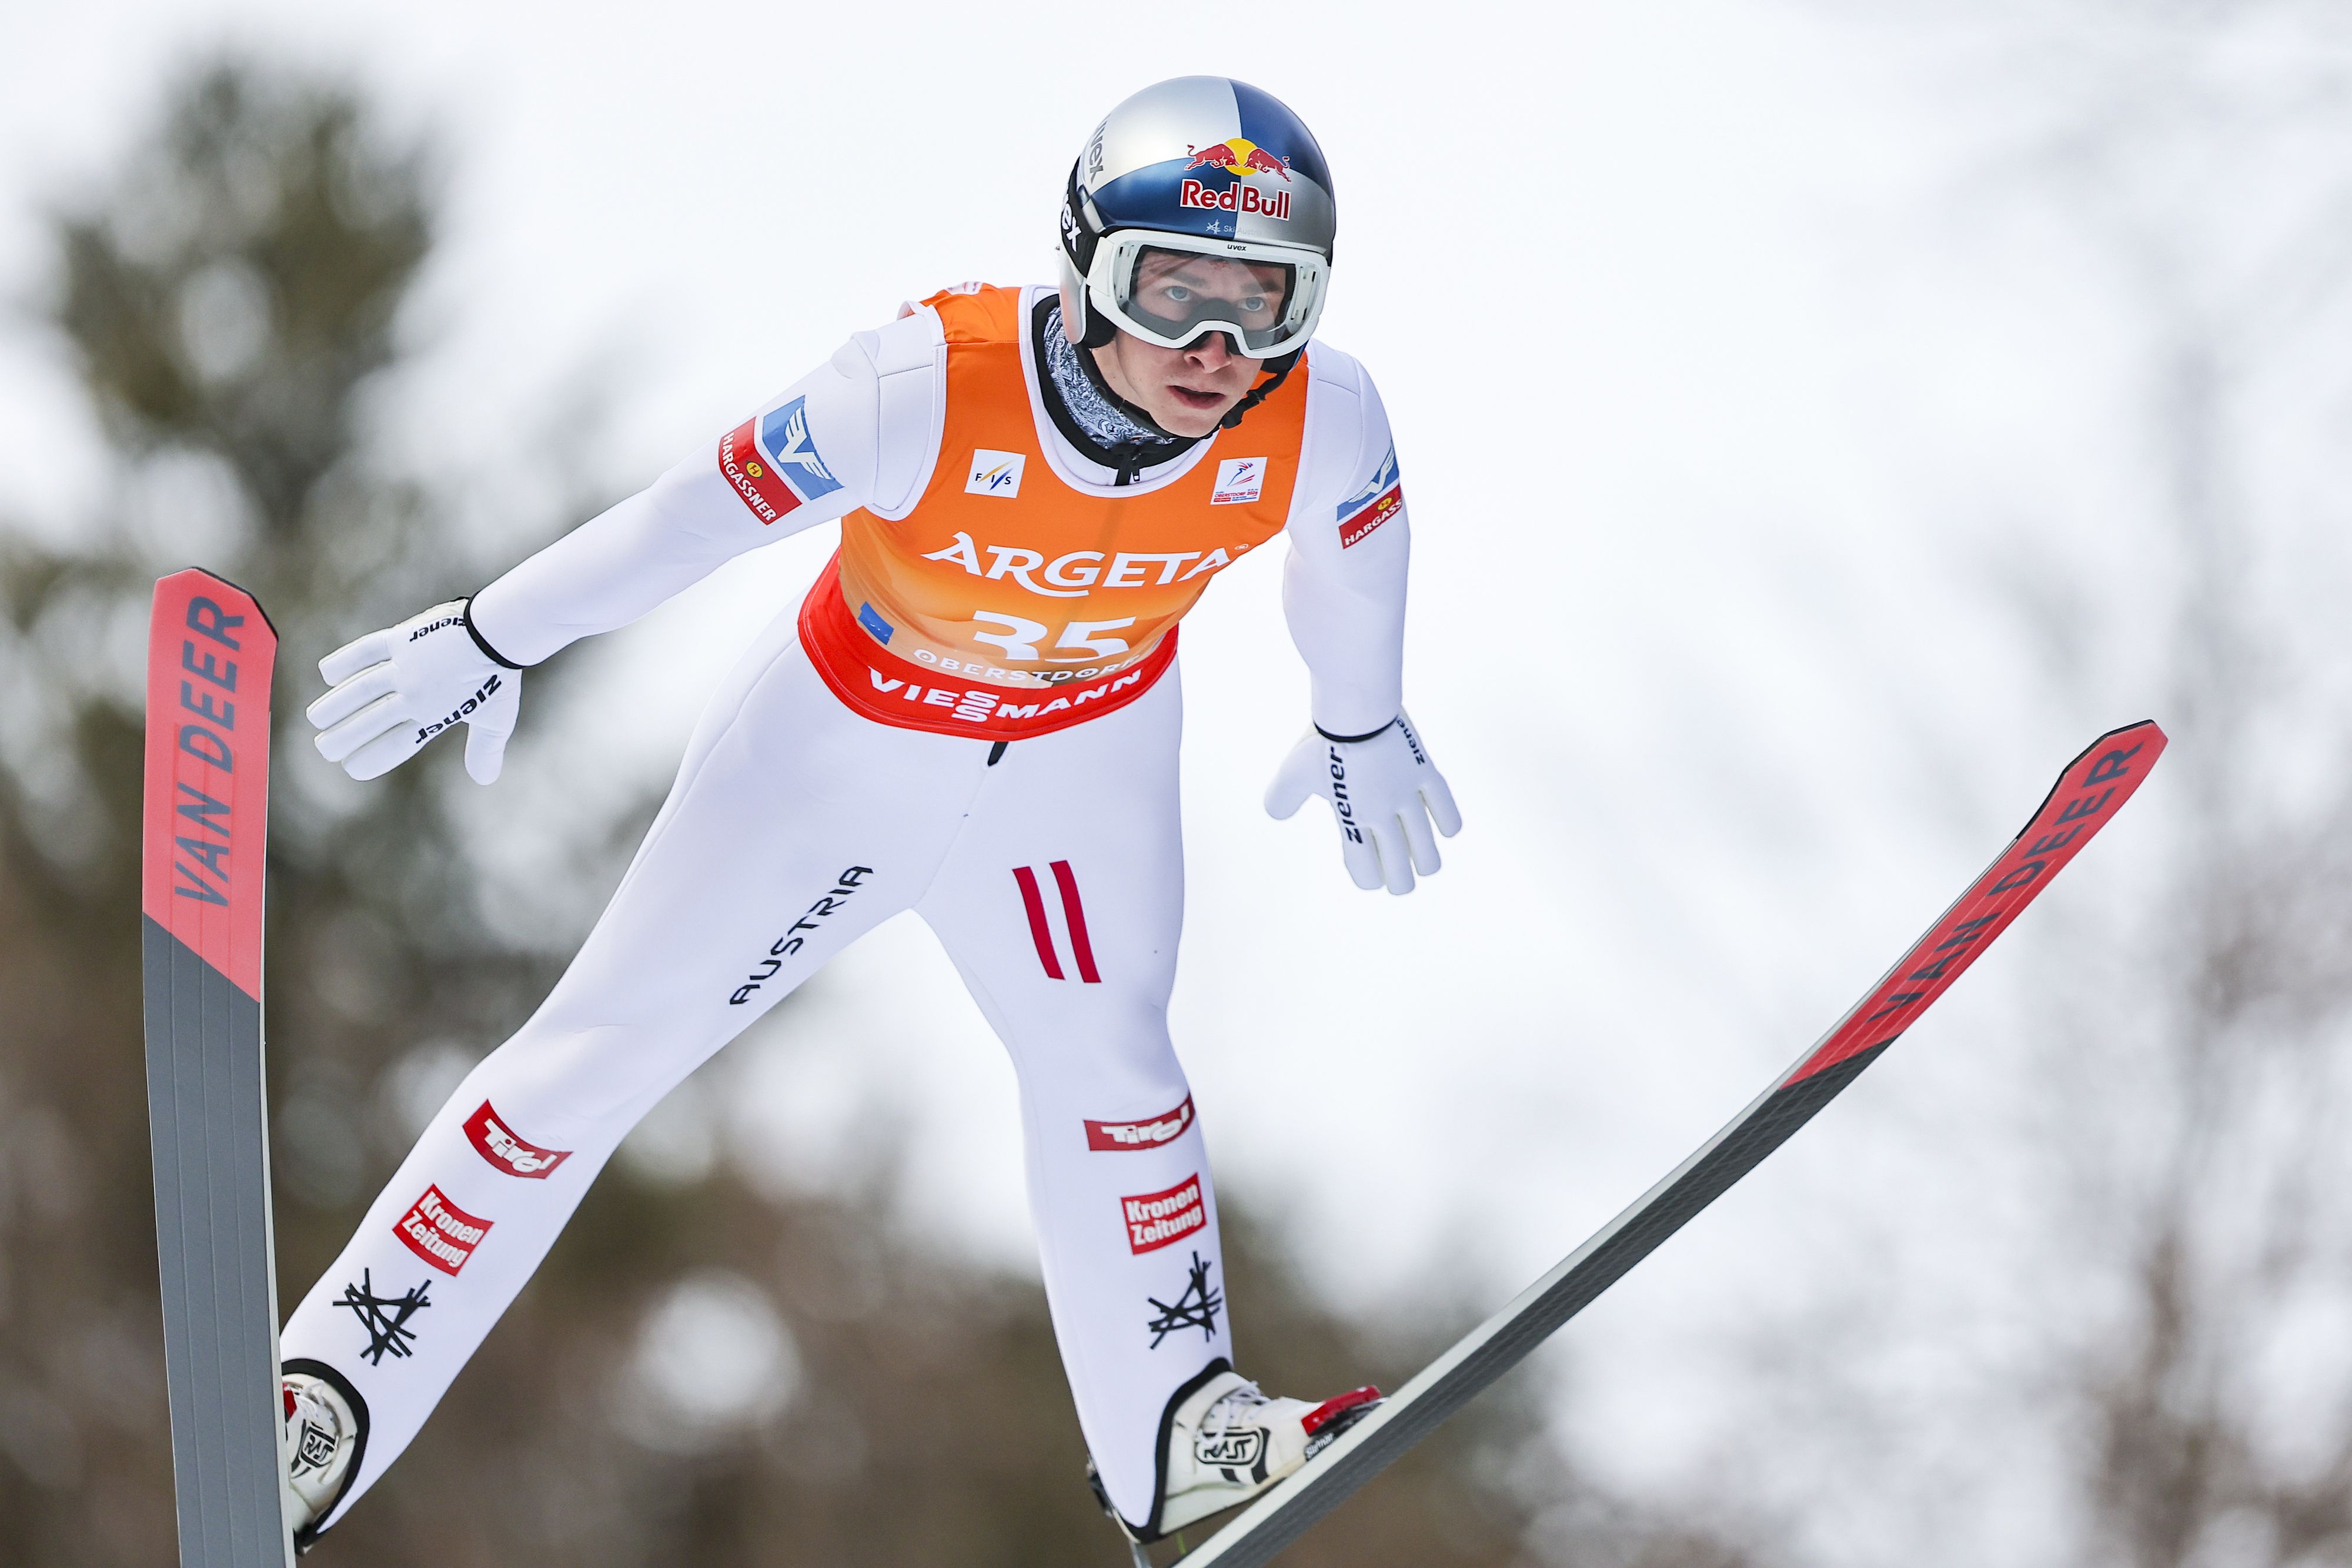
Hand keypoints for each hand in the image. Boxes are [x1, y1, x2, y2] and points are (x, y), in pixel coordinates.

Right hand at [306, 600, 520, 782]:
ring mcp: (406, 664)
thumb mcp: (497, 718)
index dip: (370, 757)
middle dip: (343, 738)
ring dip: (335, 705)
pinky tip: (327, 674)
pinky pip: (367, 650)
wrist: (499, 630)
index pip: (394, 744)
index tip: (351, 768)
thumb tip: (485, 780)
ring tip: (316, 719)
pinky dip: (345, 660)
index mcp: (434, 715)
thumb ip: (485, 749)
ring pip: (361, 689)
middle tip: (324, 749)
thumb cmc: (498, 675)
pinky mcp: (402, 637)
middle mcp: (415, 693)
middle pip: (370, 721)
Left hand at [1264, 714, 1460, 894]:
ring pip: (1427, 848)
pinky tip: (1442, 828)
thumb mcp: (1291, 773)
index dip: (1368, 879)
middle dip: (1400, 882)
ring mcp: (1407, 794)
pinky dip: (1448, 824)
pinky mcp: (1425, 772)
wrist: (1355, 704)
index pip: (1365, 870)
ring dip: (1426, 862)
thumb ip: (1280, 799)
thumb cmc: (1320, 739)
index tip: (1369, 874)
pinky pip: (1446, 809)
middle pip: (1400, 870)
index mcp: (1351, 817)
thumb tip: (1276, 814)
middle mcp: (1382, 813)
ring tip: (1424, 863)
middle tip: (1399, 879)